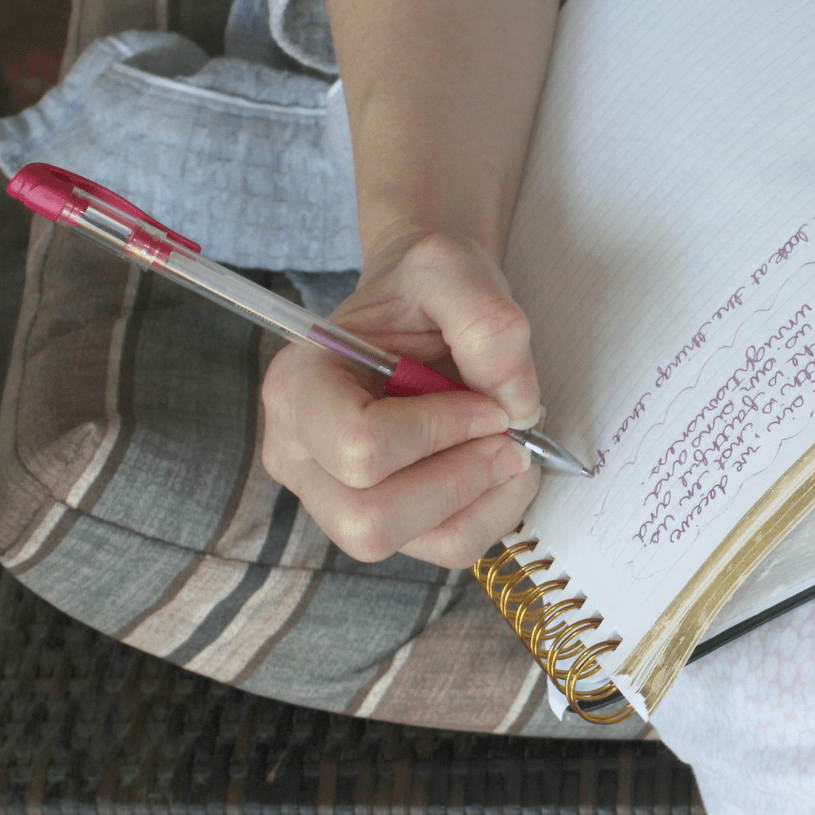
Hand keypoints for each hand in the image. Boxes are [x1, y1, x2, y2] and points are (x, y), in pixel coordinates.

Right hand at [259, 232, 543, 566]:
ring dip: (483, 499)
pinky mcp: (384, 519)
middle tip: (508, 434)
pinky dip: (493, 513)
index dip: (439, 432)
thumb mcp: (451, 268)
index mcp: (298, 387)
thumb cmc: (424, 288)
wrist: (424, 304)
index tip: (490, 402)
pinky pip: (445, 546)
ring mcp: (334, 497)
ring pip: (412, 544)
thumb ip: (488, 324)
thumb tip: (515, 408)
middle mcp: (300, 453)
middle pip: (369, 520)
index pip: (358, 446)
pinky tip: (504, 468)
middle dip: (460, 480)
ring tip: (512, 446)